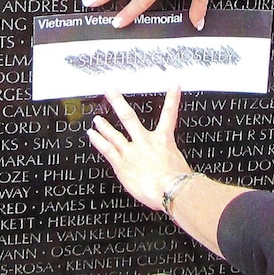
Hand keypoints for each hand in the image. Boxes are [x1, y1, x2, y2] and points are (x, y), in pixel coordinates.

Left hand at [87, 87, 190, 211]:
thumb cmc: (179, 183)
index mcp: (164, 140)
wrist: (170, 189)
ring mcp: (131, 152)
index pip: (170, 114)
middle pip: (129, 117)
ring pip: (114, 134)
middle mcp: (145, 142)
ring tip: (97, 118)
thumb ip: (174, 164)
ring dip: (104, 125)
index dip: (173, 98)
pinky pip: (107, 149)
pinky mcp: (122, 164)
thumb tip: (178, 171)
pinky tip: (92, 134)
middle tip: (110, 89)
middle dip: (118, 101)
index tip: (173, 85)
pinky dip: (98, 141)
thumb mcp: (181, 167)